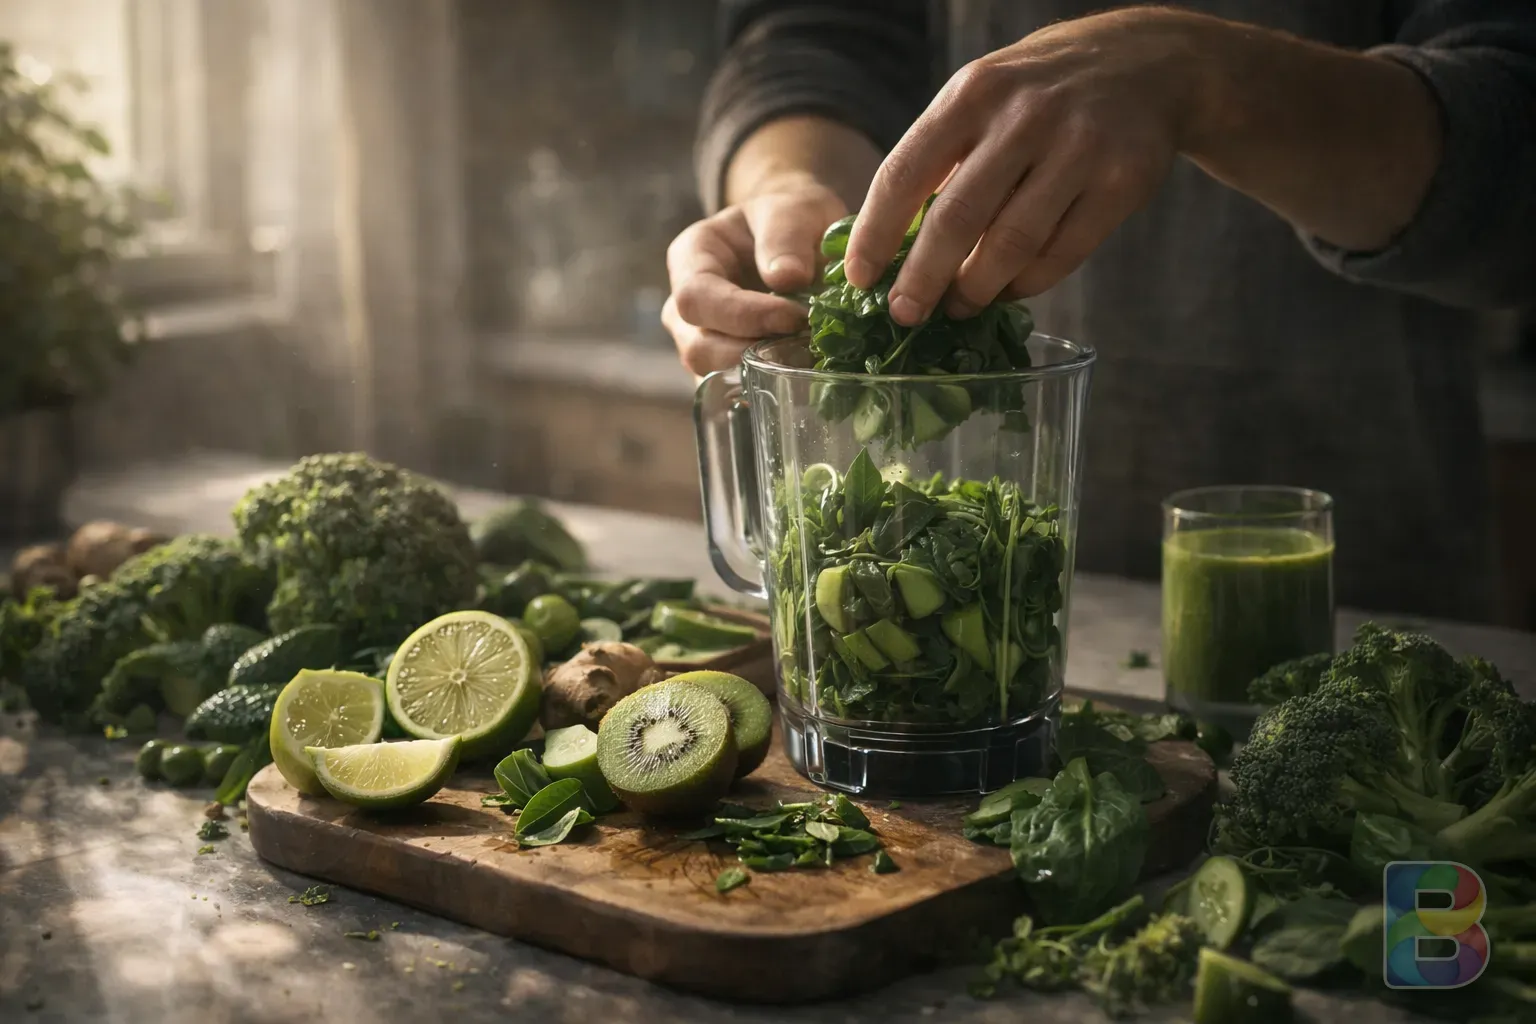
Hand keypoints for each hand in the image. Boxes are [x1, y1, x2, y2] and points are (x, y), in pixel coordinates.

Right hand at [663, 176, 846, 375]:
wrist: (800, 237)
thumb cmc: (791, 218)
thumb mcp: (794, 208)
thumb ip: (786, 235)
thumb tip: (786, 279)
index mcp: (691, 257)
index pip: (696, 297)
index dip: (741, 314)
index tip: (793, 316)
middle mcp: (686, 303)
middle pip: (696, 346)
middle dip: (748, 353)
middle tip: (803, 344)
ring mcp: (701, 337)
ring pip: (711, 374)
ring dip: (757, 374)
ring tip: (803, 358)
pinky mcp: (725, 362)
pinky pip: (733, 387)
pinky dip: (763, 388)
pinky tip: (798, 376)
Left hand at [844, 9, 1210, 323]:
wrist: (1147, 63)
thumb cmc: (1041, 93)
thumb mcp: (983, 98)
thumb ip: (941, 158)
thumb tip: (890, 244)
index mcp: (972, 95)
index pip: (905, 173)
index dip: (875, 234)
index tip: (859, 278)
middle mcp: (1023, 118)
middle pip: (956, 218)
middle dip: (922, 278)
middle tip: (904, 313)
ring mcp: (1078, 149)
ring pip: (1011, 245)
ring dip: (976, 289)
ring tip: (958, 307)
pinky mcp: (1122, 182)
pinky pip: (1061, 254)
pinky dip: (1027, 284)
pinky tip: (1008, 290)